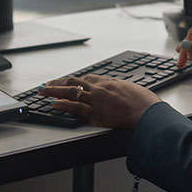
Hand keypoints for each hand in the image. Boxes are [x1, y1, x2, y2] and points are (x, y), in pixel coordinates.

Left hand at [38, 74, 159, 128]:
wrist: (148, 110)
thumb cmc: (144, 102)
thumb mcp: (132, 89)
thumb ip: (120, 89)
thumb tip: (119, 91)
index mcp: (108, 82)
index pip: (85, 79)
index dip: (72, 80)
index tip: (64, 81)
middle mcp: (99, 88)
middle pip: (74, 83)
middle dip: (58, 83)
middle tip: (46, 84)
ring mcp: (96, 100)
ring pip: (71, 93)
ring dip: (54, 92)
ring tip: (43, 92)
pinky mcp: (96, 112)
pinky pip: (76, 107)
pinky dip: (64, 105)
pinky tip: (54, 104)